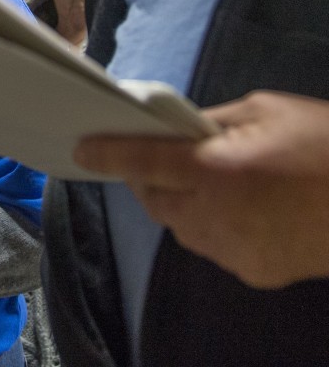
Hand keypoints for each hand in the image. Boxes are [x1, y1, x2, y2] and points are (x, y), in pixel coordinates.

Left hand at [73, 91, 328, 288]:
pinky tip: (240, 208)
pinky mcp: (254, 274)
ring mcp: (235, 251)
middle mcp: (217, 215)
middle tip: (162, 156)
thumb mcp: (266, 111)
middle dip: (147, 178)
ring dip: (178, 202)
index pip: (144, 160)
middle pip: (154, 199)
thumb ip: (212, 121)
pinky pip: (212, 246)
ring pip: (179, 227)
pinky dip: (210, 225)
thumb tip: (177, 129)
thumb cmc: (324, 143)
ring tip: (209, 180)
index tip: (80, 150)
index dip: (108, 155)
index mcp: (217, 168)